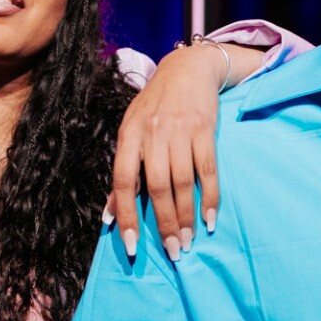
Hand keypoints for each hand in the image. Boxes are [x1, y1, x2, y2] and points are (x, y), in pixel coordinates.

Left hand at [108, 44, 227, 260]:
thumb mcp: (131, 131)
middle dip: (164, 224)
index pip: (123, 182)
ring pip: (183, 183)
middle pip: (157, 187)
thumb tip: (110, 214)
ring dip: (186, 217)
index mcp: (129, 136)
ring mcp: (180, 132)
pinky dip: (210, 197)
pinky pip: (208, 171)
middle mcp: (152, 134)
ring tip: (187, 241)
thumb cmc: (155, 106)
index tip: (132, 246)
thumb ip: (124, 170)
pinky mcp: (205, 131)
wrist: (188, 70)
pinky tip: (209, 219)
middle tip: (171, 251)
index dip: (126, 216)